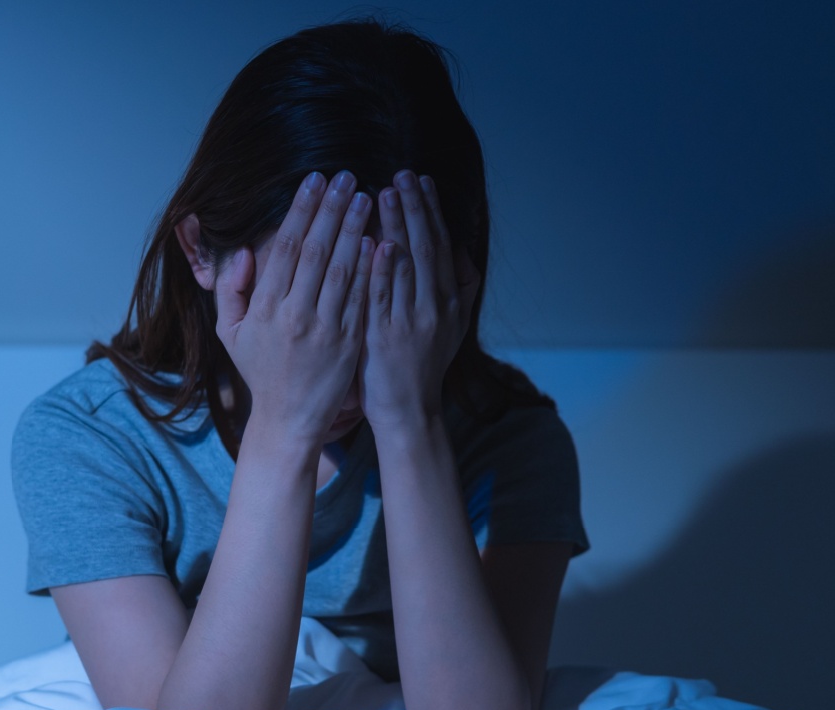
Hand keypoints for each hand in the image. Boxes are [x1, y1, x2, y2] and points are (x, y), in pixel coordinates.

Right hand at [212, 170, 374, 446]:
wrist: (288, 418)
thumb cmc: (260, 370)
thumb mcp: (231, 332)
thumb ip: (231, 290)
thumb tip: (245, 251)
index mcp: (265, 308)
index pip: (287, 248)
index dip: (302, 210)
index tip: (314, 181)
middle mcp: (295, 315)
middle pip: (317, 251)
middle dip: (331, 209)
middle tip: (345, 177)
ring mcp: (326, 330)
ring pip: (344, 269)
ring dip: (355, 229)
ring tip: (366, 197)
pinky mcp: (350, 343)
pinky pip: (362, 298)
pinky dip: (370, 267)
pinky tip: (379, 239)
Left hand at [358, 170, 480, 433]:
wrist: (408, 410)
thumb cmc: (423, 366)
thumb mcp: (452, 325)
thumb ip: (459, 288)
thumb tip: (460, 248)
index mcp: (448, 301)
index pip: (441, 245)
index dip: (432, 211)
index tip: (422, 180)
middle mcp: (434, 308)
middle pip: (426, 248)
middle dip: (414, 208)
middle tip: (402, 174)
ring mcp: (409, 323)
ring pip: (405, 267)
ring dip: (396, 227)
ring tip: (384, 192)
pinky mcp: (385, 338)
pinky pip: (381, 298)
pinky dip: (379, 270)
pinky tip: (373, 242)